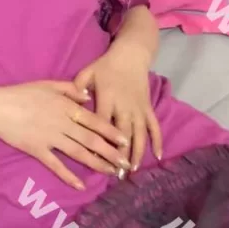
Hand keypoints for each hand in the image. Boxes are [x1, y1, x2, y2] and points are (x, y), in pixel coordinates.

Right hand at [0, 81, 130, 189]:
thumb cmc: (21, 94)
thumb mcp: (48, 84)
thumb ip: (70, 89)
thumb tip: (89, 96)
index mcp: (66, 107)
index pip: (94, 121)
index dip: (111, 132)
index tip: (125, 141)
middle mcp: (62, 123)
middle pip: (91, 140)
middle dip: (111, 152)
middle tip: (126, 163)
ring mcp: (51, 138)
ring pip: (79, 153)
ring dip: (97, 164)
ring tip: (111, 173)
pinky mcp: (38, 150)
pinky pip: (56, 164)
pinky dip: (69, 175)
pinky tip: (81, 185)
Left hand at [74, 43, 162, 171]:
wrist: (132, 55)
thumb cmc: (105, 66)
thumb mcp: (88, 72)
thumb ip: (77, 86)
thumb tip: (70, 101)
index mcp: (107, 98)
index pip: (101, 122)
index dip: (98, 138)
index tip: (94, 156)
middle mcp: (124, 106)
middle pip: (122, 133)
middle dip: (119, 153)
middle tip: (115, 173)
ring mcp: (138, 108)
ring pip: (139, 133)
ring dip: (137, 152)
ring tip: (133, 170)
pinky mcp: (148, 108)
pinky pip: (154, 126)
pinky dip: (158, 140)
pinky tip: (158, 155)